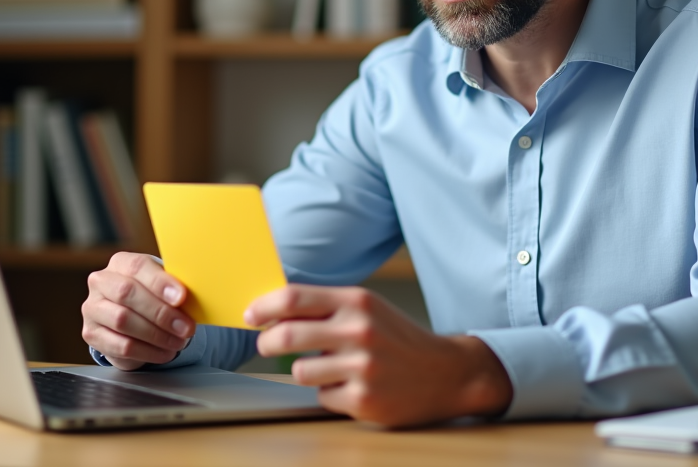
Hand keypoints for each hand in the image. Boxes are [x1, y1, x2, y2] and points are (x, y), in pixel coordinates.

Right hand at [81, 252, 194, 370]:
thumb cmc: (151, 294)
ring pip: (123, 321)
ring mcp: (92, 308)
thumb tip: (188, 299)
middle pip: (127, 294)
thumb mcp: (162, 284)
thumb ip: (172, 287)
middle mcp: (101, 282)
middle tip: (185, 327)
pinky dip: (148, 352)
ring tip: (178, 342)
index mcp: (120, 262)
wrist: (130, 315)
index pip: (138, 267)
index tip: (182, 297)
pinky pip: (121, 346)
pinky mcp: (92, 334)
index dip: (160, 282)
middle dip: (161, 313)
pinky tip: (165, 352)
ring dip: (156, 335)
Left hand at [246, 285, 512, 426]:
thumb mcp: (368, 309)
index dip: (264, 307)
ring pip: (300, 370)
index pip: (295, 297)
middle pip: (286, 335)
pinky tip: (352, 386)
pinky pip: (322, 396)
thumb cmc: (399, 338)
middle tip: (266, 345)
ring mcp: (362, 367)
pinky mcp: (363, 400)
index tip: (251, 315)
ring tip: (329, 367)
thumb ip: (327, 307)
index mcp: (358, 301)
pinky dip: (330, 392)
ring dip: (306, 370)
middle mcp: (359, 331)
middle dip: (267, 342)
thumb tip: (273, 308)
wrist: (445, 373)